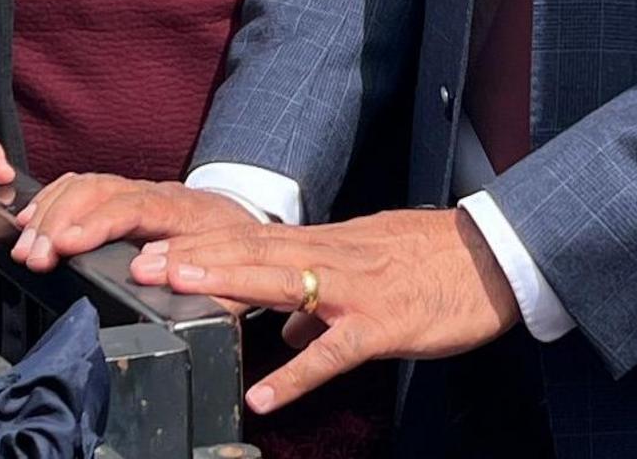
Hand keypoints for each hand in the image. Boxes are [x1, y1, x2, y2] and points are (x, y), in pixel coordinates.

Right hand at [10, 174, 254, 274]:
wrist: (248, 226)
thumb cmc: (240, 253)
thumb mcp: (239, 277)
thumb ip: (216, 290)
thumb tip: (181, 302)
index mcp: (184, 212)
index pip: (134, 208)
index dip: (97, 224)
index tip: (66, 244)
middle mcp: (157, 194)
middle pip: (100, 191)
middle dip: (59, 221)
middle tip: (32, 256)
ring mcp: (139, 191)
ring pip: (87, 186)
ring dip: (50, 213)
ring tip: (24, 245)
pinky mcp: (124, 196)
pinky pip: (83, 186)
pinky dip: (52, 200)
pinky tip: (31, 220)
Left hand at [148, 208, 521, 415]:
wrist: (498, 256)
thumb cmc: (436, 260)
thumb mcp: (371, 263)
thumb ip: (321, 292)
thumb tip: (286, 328)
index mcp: (328, 246)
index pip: (251, 240)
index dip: (200, 244)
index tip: (150, 248)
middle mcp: (334, 258)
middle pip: (253, 253)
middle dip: (194, 258)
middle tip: (138, 263)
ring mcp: (357, 290)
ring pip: (283, 283)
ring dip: (228, 286)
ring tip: (178, 294)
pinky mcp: (385, 325)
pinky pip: (334, 352)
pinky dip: (298, 374)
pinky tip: (264, 397)